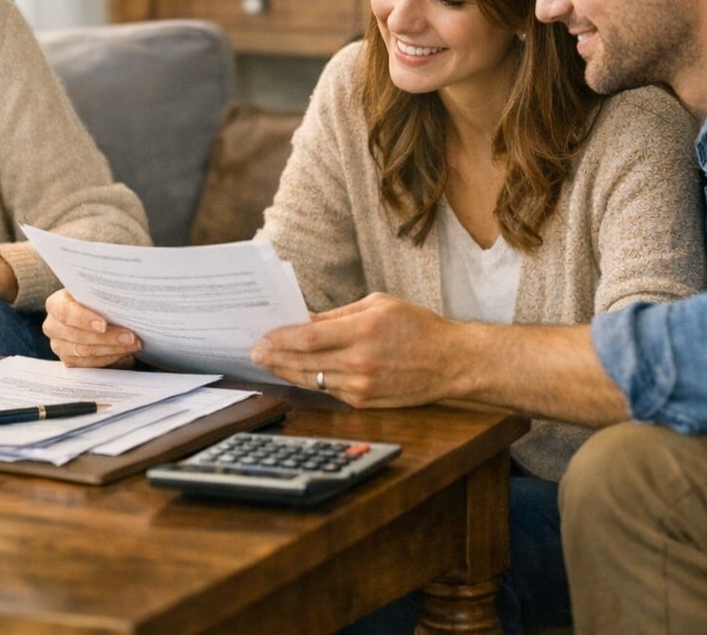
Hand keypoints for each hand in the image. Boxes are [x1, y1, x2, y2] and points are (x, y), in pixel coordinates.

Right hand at [42, 289, 139, 367]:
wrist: (89, 313)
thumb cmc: (93, 300)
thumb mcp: (94, 294)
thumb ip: (102, 297)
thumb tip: (124, 303)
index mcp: (55, 304)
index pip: (65, 312)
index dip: (84, 319)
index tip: (104, 325)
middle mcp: (52, 326)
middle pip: (78, 336)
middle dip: (108, 337)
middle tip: (131, 337)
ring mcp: (58, 346)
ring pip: (85, 352)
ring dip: (112, 349)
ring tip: (132, 345)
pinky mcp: (68, 360)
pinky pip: (89, 364)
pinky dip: (109, 358)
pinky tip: (124, 352)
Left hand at [250, 294, 462, 407]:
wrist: (451, 362)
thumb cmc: (417, 326)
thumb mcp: (378, 305)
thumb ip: (338, 314)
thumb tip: (304, 319)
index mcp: (363, 330)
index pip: (308, 338)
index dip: (280, 339)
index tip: (262, 337)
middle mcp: (360, 361)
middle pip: (304, 362)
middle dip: (275, 357)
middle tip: (254, 353)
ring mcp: (362, 385)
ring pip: (313, 380)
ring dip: (287, 372)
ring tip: (268, 363)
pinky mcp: (365, 401)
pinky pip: (329, 391)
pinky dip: (311, 382)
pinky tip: (296, 374)